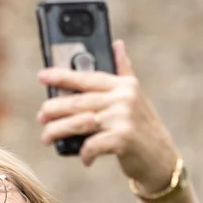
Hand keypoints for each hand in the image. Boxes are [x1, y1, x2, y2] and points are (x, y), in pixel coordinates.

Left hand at [37, 40, 178, 190]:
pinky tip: (85, 158)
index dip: (62, 76)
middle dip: (54, 109)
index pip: (87, 78)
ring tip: (46, 137)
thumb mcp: (136, 96)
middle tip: (40, 117)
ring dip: (58, 131)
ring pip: (79, 123)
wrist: (161, 157)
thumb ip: (124, 70)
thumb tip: (117, 44)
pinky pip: (91, 145)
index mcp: (123, 85)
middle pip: (78, 102)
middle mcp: (123, 98)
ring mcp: (122, 118)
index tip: (41, 76)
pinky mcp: (122, 139)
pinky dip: (85, 153)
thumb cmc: (142, 127)